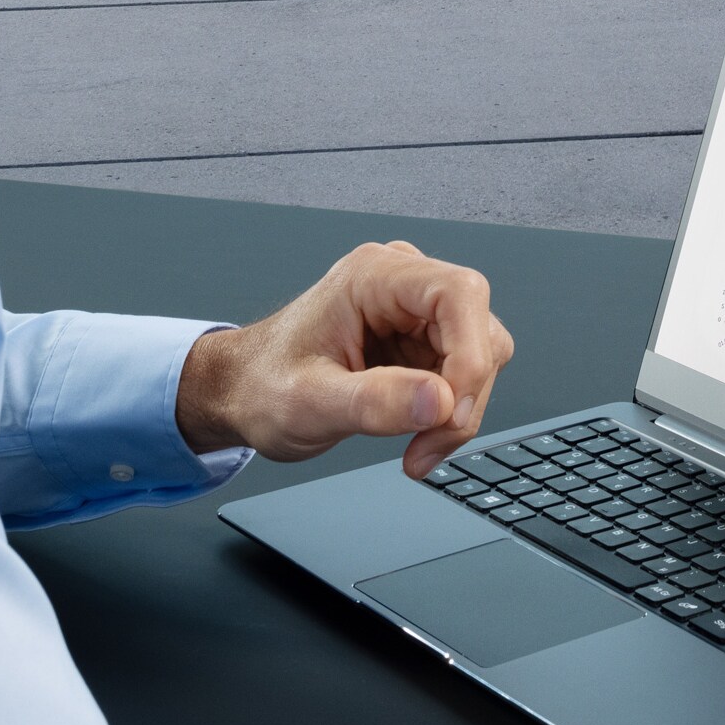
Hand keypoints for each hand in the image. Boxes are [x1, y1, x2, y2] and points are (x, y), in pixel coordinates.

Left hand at [175, 242, 515, 479]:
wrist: (243, 392)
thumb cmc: (263, 385)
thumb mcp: (309, 403)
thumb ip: (374, 402)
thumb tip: (441, 401)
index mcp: (374, 275)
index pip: (459, 292)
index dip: (471, 353)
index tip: (452, 411)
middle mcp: (402, 282)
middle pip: (477, 328)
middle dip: (464, 395)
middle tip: (427, 447)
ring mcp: (414, 311)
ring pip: (480, 354)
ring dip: (459, 410)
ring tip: (418, 449)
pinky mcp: (421, 341)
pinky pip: (463, 374)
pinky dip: (450, 414)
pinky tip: (417, 438)